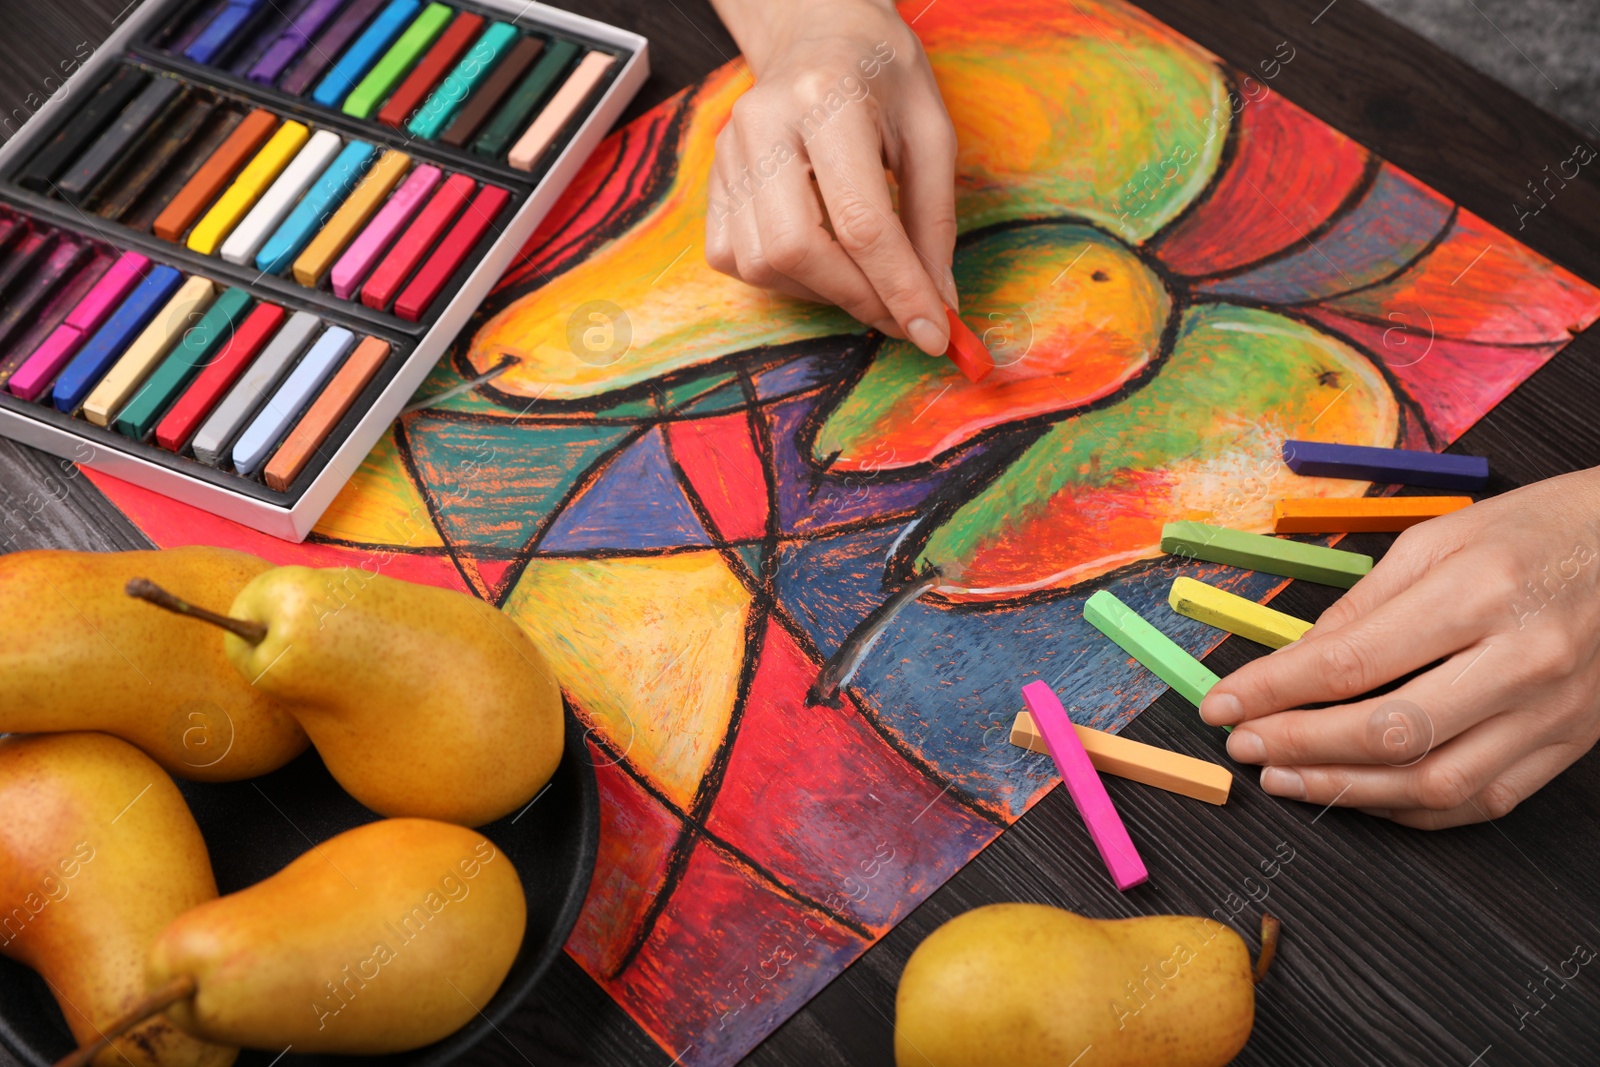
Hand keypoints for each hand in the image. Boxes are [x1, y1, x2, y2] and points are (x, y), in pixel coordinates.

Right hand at [705, 0, 958, 355]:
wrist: (819, 35)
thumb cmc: (881, 77)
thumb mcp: (930, 132)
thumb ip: (935, 221)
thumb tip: (938, 304)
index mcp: (827, 101)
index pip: (861, 222)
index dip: (900, 290)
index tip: (934, 335)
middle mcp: (764, 126)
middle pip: (799, 250)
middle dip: (858, 298)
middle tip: (902, 316)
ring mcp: (728, 153)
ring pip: (764, 264)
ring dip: (824, 292)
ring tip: (866, 278)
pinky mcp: (712, 180)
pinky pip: (736, 260)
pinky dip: (785, 279)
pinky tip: (821, 259)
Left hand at [1198, 468, 1599, 827]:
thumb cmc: (1532, 532)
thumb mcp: (1435, 541)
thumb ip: (1361, 607)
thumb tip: (1290, 664)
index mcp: (1479, 594)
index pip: (1351, 661)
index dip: (1273, 692)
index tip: (1221, 706)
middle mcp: (1520, 661)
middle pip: (1389, 732)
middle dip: (1299, 748)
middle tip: (1243, 748)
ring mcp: (1552, 713)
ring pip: (1434, 785)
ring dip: (1345, 792)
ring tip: (1284, 780)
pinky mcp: (1568, 745)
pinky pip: (1480, 801)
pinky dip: (1408, 809)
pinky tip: (1358, 792)